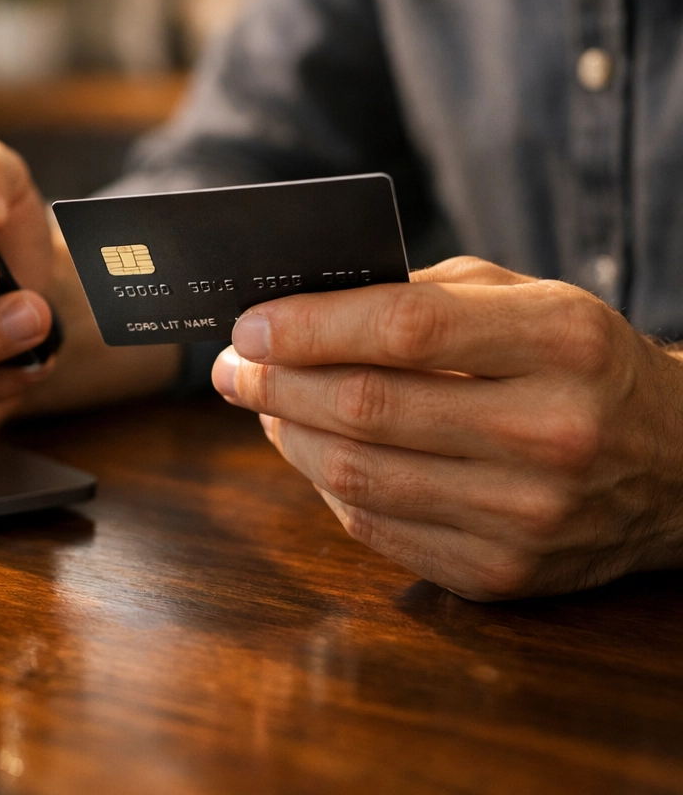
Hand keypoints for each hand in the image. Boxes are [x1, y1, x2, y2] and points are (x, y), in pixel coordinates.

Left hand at [211, 256, 682, 599]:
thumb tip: (297, 311)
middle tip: (234, 368)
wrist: (676, 466)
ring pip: (357, 476)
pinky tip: (310, 451)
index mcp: (561, 343)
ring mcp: (528, 515)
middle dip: (276, 385)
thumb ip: (422, 297)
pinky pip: (376, 528)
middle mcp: (552, 433)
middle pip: (367, 409)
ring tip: (262, 406)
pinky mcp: (503, 574)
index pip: (403, 330)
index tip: (249, 326)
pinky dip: (325, 486)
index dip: (309, 327)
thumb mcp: (526, 300)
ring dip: (286, 436)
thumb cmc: (578, 364)